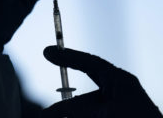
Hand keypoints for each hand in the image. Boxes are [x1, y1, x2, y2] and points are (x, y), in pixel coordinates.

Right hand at [41, 46, 162, 117]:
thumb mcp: (106, 113)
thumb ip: (78, 109)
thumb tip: (48, 113)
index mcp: (119, 82)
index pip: (89, 63)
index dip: (67, 57)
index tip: (47, 52)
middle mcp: (115, 95)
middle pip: (80, 99)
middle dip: (61, 108)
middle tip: (43, 116)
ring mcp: (112, 110)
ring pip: (82, 112)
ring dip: (67, 116)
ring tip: (51, 117)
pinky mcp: (107, 116)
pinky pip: (87, 115)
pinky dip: (77, 117)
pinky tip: (65, 117)